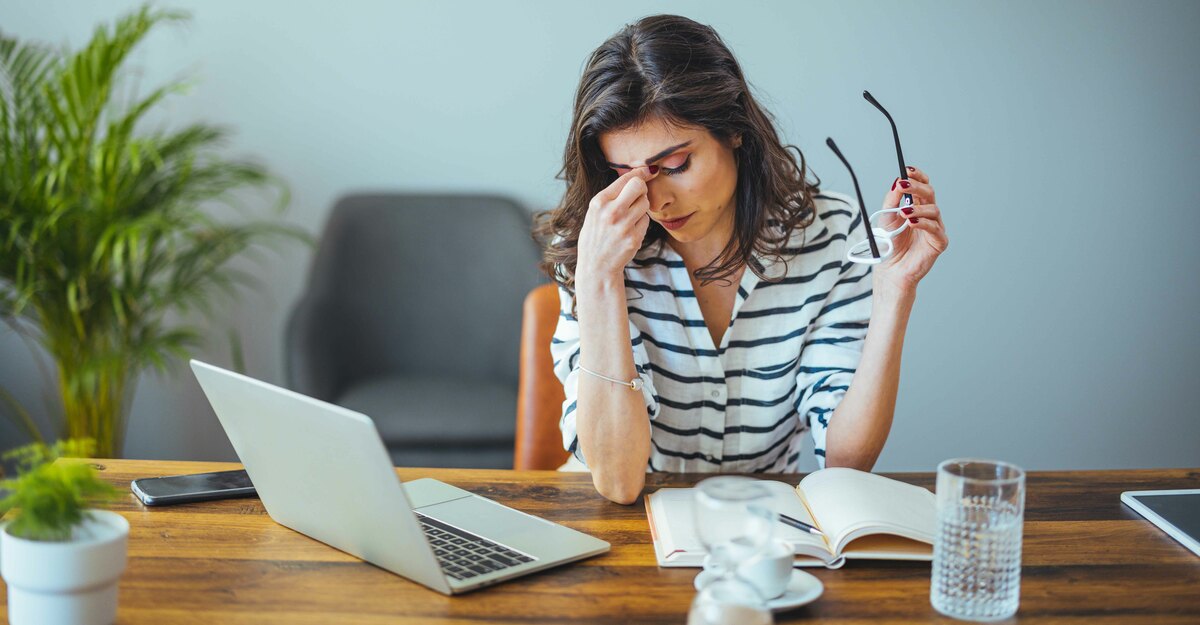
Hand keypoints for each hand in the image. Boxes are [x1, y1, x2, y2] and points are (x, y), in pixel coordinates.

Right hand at [576, 168, 652, 286]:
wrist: (596, 265)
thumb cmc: (596, 235)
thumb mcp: (595, 211)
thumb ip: (612, 194)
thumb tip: (637, 174)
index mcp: (599, 202)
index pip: (626, 178)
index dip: (639, 173)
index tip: (647, 171)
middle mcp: (611, 212)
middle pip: (639, 186)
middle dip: (641, 188)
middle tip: (637, 195)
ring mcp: (623, 226)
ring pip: (645, 203)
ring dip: (641, 207)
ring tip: (629, 217)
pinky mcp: (634, 238)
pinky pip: (646, 221)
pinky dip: (641, 223)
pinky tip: (630, 230)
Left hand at [873, 165, 947, 292]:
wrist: (890, 268)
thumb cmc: (890, 243)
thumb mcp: (886, 218)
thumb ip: (892, 200)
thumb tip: (897, 182)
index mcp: (917, 206)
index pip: (922, 185)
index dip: (918, 176)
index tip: (908, 170)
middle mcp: (928, 214)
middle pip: (929, 193)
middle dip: (916, 187)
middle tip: (903, 185)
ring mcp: (935, 227)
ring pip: (933, 209)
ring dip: (918, 208)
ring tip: (904, 212)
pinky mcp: (939, 242)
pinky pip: (935, 228)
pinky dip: (923, 223)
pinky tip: (912, 222)